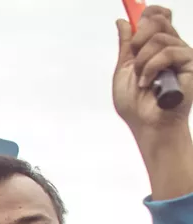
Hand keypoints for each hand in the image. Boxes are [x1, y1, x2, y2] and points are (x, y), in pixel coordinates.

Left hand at [114, 7, 192, 202]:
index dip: (150, 12)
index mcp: (157, 47)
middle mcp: (173, 47)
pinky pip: (168, 52)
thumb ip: (126, 46)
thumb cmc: (136, 105)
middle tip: (134, 56)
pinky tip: (148, 83)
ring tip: (142, 80)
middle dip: (139, 37)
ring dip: (142, 60)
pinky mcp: (191, 64)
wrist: (147, 125)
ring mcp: (183, 55)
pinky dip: (151, 68)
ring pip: (160, 38)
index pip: (160, 17)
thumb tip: (124, 21)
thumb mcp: (123, 70)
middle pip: (159, 20)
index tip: (138, 15)